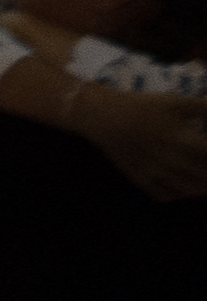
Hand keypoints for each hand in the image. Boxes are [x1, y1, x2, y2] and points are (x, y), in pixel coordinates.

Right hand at [90, 84, 206, 205]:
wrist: (103, 116)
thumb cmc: (142, 107)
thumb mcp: (175, 101)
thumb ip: (202, 107)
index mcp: (184, 140)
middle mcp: (173, 160)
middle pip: (202, 176)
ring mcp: (157, 173)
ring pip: (188, 191)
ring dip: (199, 190)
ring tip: (203, 188)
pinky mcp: (143, 180)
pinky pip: (166, 197)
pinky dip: (180, 199)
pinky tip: (188, 196)